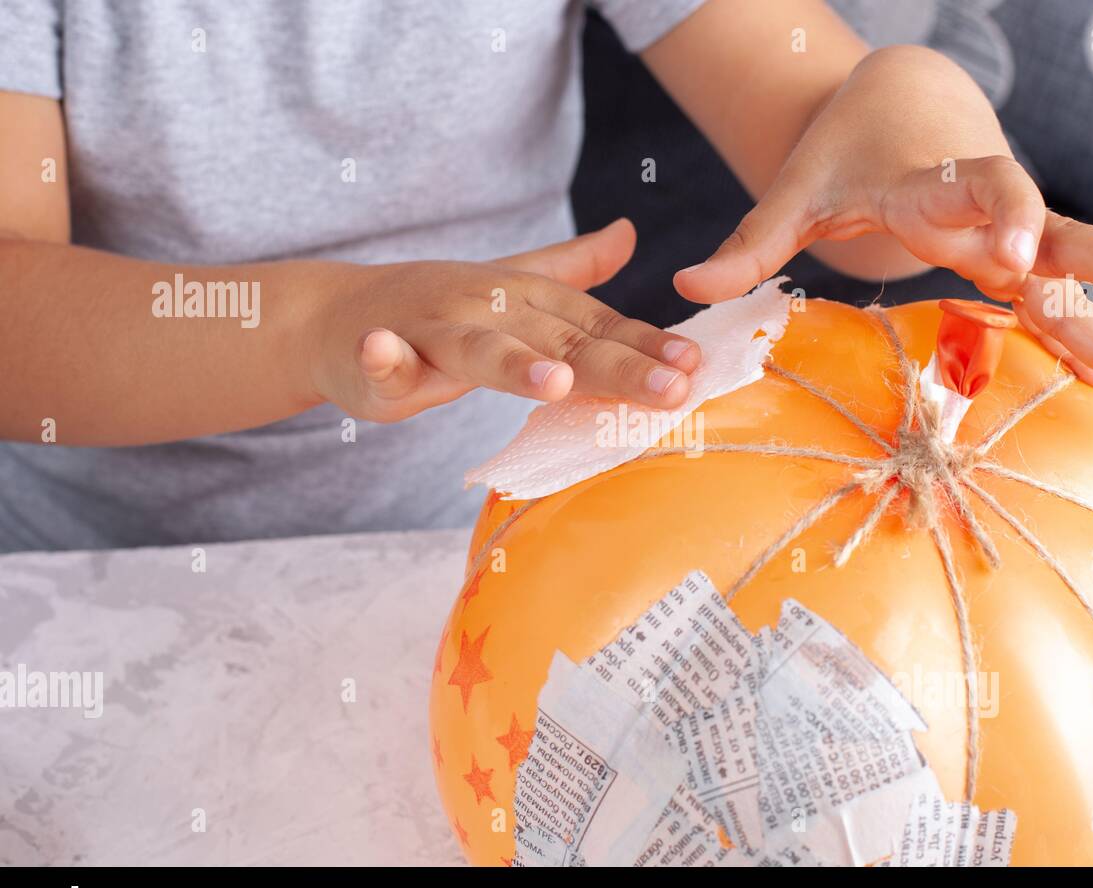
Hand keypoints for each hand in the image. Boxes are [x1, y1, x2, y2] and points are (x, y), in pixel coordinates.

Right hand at [308, 219, 699, 422]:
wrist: (337, 315)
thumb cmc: (435, 312)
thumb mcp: (508, 287)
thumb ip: (572, 270)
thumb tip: (629, 235)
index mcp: (525, 301)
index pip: (598, 327)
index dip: (647, 346)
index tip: (695, 365)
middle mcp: (488, 308)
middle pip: (560, 342)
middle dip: (617, 366)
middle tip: (669, 388)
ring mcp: (431, 329)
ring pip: (478, 349)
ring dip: (515, 364)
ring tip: (555, 381)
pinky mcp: (376, 356)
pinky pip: (380, 358)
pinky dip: (383, 355)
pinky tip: (384, 353)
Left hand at [673, 45, 1092, 405]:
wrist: (900, 104)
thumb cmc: (844, 153)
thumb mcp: (794, 194)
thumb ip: (747, 245)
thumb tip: (685, 288)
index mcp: (933, 182)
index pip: (982, 187)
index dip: (1006, 212)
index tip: (1017, 249)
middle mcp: (987, 209)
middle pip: (1057, 232)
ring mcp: (1010, 236)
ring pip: (1074, 277)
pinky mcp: (1015, 259)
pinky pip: (1058, 301)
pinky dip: (1087, 340)